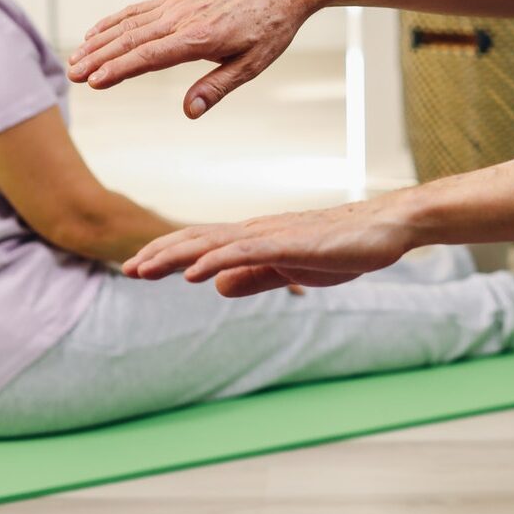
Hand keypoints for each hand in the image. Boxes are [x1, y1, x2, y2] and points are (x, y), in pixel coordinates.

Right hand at [67, 0, 317, 117]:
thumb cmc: (271, 27)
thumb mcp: (252, 64)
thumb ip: (217, 87)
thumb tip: (189, 111)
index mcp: (200, 38)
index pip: (150, 56)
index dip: (119, 70)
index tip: (94, 82)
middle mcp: (183, 18)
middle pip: (131, 40)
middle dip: (99, 59)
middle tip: (72, 75)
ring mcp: (178, 5)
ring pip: (130, 24)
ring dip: (100, 41)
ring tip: (75, 58)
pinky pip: (140, 9)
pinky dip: (115, 20)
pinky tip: (97, 32)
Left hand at [122, 201, 416, 297]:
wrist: (385, 228)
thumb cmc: (344, 247)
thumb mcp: (290, 268)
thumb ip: (255, 276)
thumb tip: (216, 285)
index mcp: (257, 238)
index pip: (203, 244)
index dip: (169, 254)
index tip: (138, 267)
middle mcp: (258, 231)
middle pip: (199, 240)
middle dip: (161, 254)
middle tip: (128, 269)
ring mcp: (273, 235)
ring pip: (214, 243)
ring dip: (176, 256)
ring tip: (145, 268)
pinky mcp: (291, 244)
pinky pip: (246, 252)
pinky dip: (216, 260)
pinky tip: (194, 273)